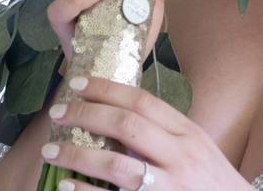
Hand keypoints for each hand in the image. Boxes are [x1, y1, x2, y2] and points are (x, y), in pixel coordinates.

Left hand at [41, 76, 252, 190]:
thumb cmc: (211, 180)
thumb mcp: (196, 148)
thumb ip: (164, 133)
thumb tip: (119, 116)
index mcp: (187, 132)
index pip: (142, 102)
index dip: (107, 89)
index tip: (79, 83)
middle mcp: (179, 155)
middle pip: (126, 125)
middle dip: (86, 115)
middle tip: (57, 112)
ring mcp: (169, 185)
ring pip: (116, 164)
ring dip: (77, 154)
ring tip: (50, 149)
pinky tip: (65, 185)